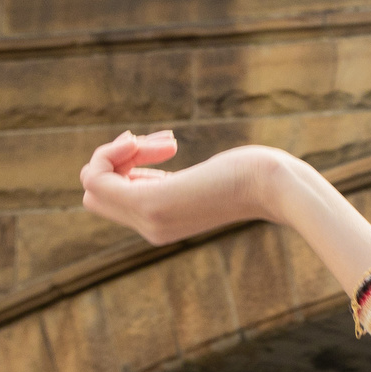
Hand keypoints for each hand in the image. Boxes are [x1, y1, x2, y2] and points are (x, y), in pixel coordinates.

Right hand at [75, 129, 370, 296]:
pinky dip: (114, 151)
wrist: (280, 188)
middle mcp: (150, 228)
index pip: (108, 199)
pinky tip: (159, 144)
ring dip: (116, 151)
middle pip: (92, 193)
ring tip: (166, 143)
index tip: (163, 148)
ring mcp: (149, 218)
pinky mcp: (152, 203)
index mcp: (161, 224)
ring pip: (90, 182)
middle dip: (113, 158)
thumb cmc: (253, 176)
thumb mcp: (199, 179)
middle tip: (158, 144)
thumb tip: (133, 165)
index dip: (123, 167)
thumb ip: (166, 180)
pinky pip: (97, 177)